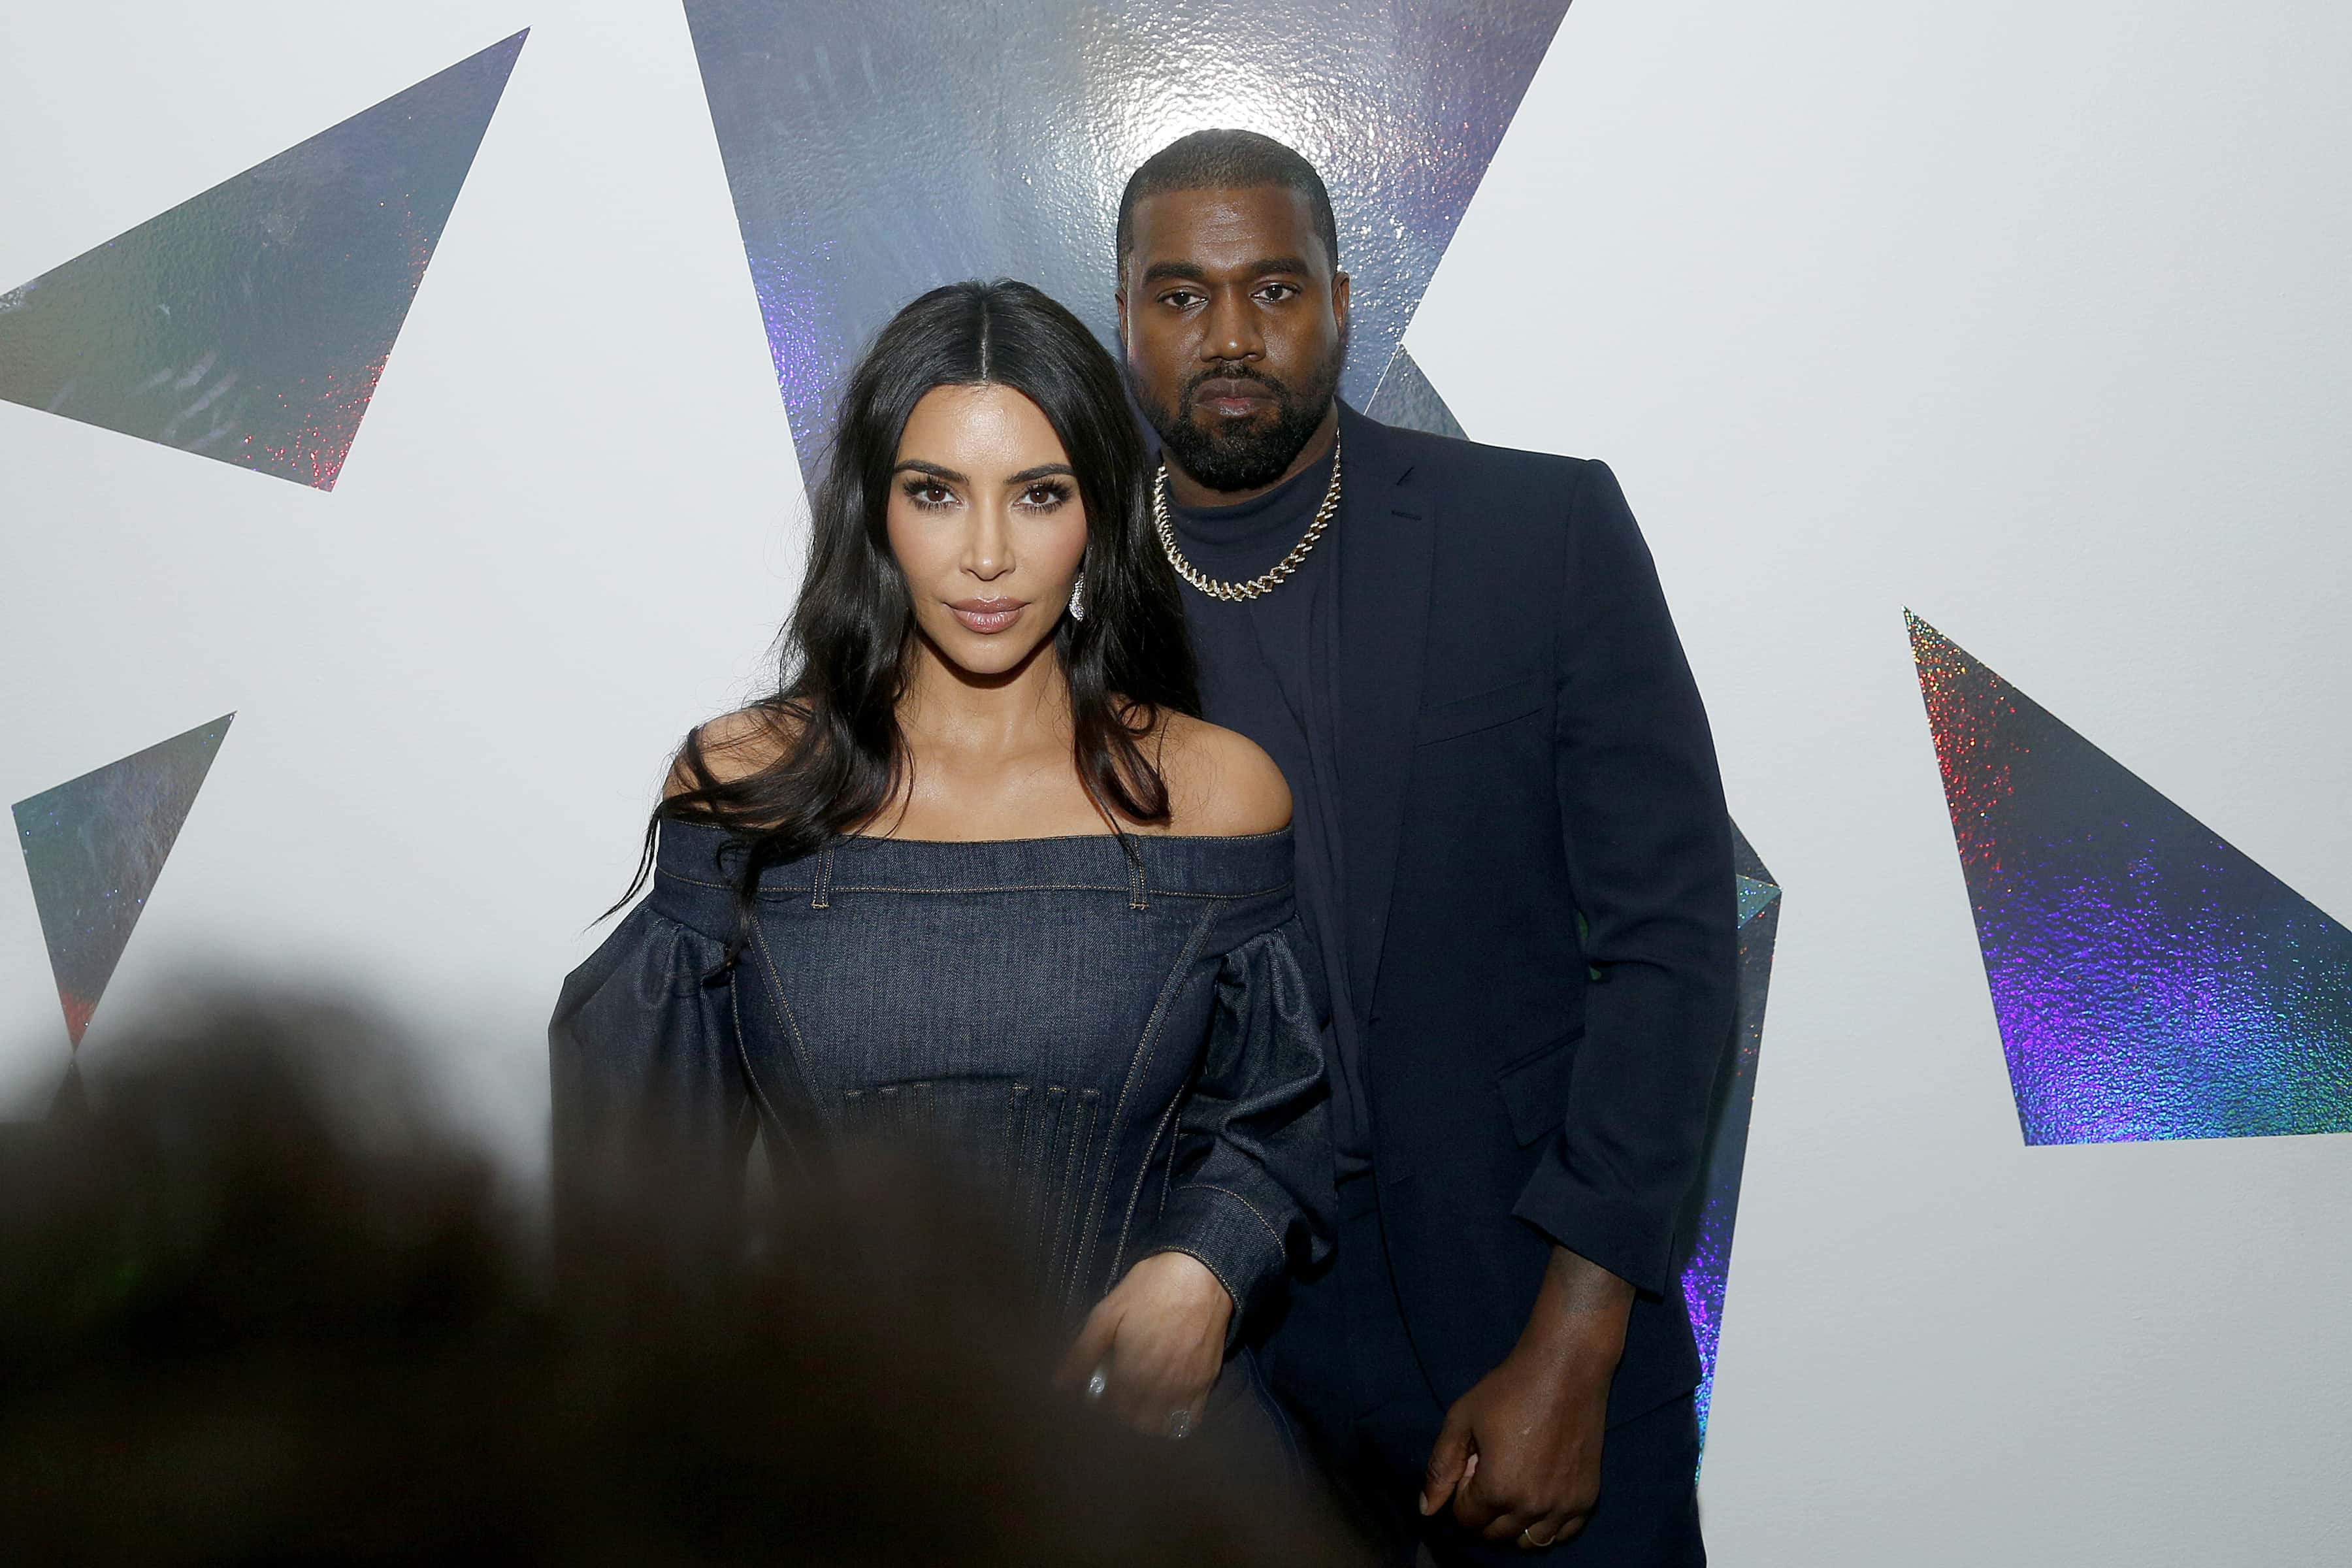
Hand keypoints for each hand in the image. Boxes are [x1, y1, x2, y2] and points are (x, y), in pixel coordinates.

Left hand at [1055, 1250, 1232, 1435]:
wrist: (1201, 1273)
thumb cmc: (1149, 1289)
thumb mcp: (1107, 1313)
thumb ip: (1082, 1352)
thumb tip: (1057, 1385)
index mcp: (1129, 1372)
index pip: (1108, 1411)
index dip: (1100, 1404)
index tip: (1098, 1390)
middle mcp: (1158, 1387)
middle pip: (1132, 1423)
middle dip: (1120, 1414)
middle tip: (1116, 1393)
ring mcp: (1185, 1388)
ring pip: (1158, 1426)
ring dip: (1144, 1420)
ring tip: (1137, 1400)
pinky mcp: (1206, 1383)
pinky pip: (1189, 1420)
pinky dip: (1174, 1420)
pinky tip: (1164, 1404)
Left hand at [1418, 1247, 1632, 1548]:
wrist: (1566, 1368)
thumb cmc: (1509, 1388)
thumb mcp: (1461, 1420)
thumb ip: (1440, 1468)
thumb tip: (1426, 1511)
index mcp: (1497, 1489)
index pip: (1467, 1519)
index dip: (1463, 1493)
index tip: (1473, 1463)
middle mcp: (1532, 1507)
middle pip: (1495, 1535)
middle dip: (1485, 1509)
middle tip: (1493, 1469)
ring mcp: (1563, 1506)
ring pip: (1528, 1541)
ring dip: (1514, 1522)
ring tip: (1515, 1483)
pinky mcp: (1586, 1499)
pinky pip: (1561, 1534)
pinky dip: (1546, 1523)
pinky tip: (1541, 1492)